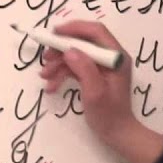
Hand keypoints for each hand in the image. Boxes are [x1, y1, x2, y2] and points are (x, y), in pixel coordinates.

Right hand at [39, 20, 162, 162]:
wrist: (117, 134)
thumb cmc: (109, 114)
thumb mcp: (95, 92)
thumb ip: (84, 69)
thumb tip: (69, 50)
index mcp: (116, 57)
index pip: (96, 32)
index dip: (74, 29)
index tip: (54, 34)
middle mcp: (110, 57)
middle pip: (83, 42)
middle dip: (62, 49)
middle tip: (45, 58)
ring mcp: (102, 66)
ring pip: (76, 55)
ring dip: (58, 63)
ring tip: (45, 76)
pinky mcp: (94, 75)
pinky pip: (75, 67)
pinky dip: (62, 74)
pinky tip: (51, 86)